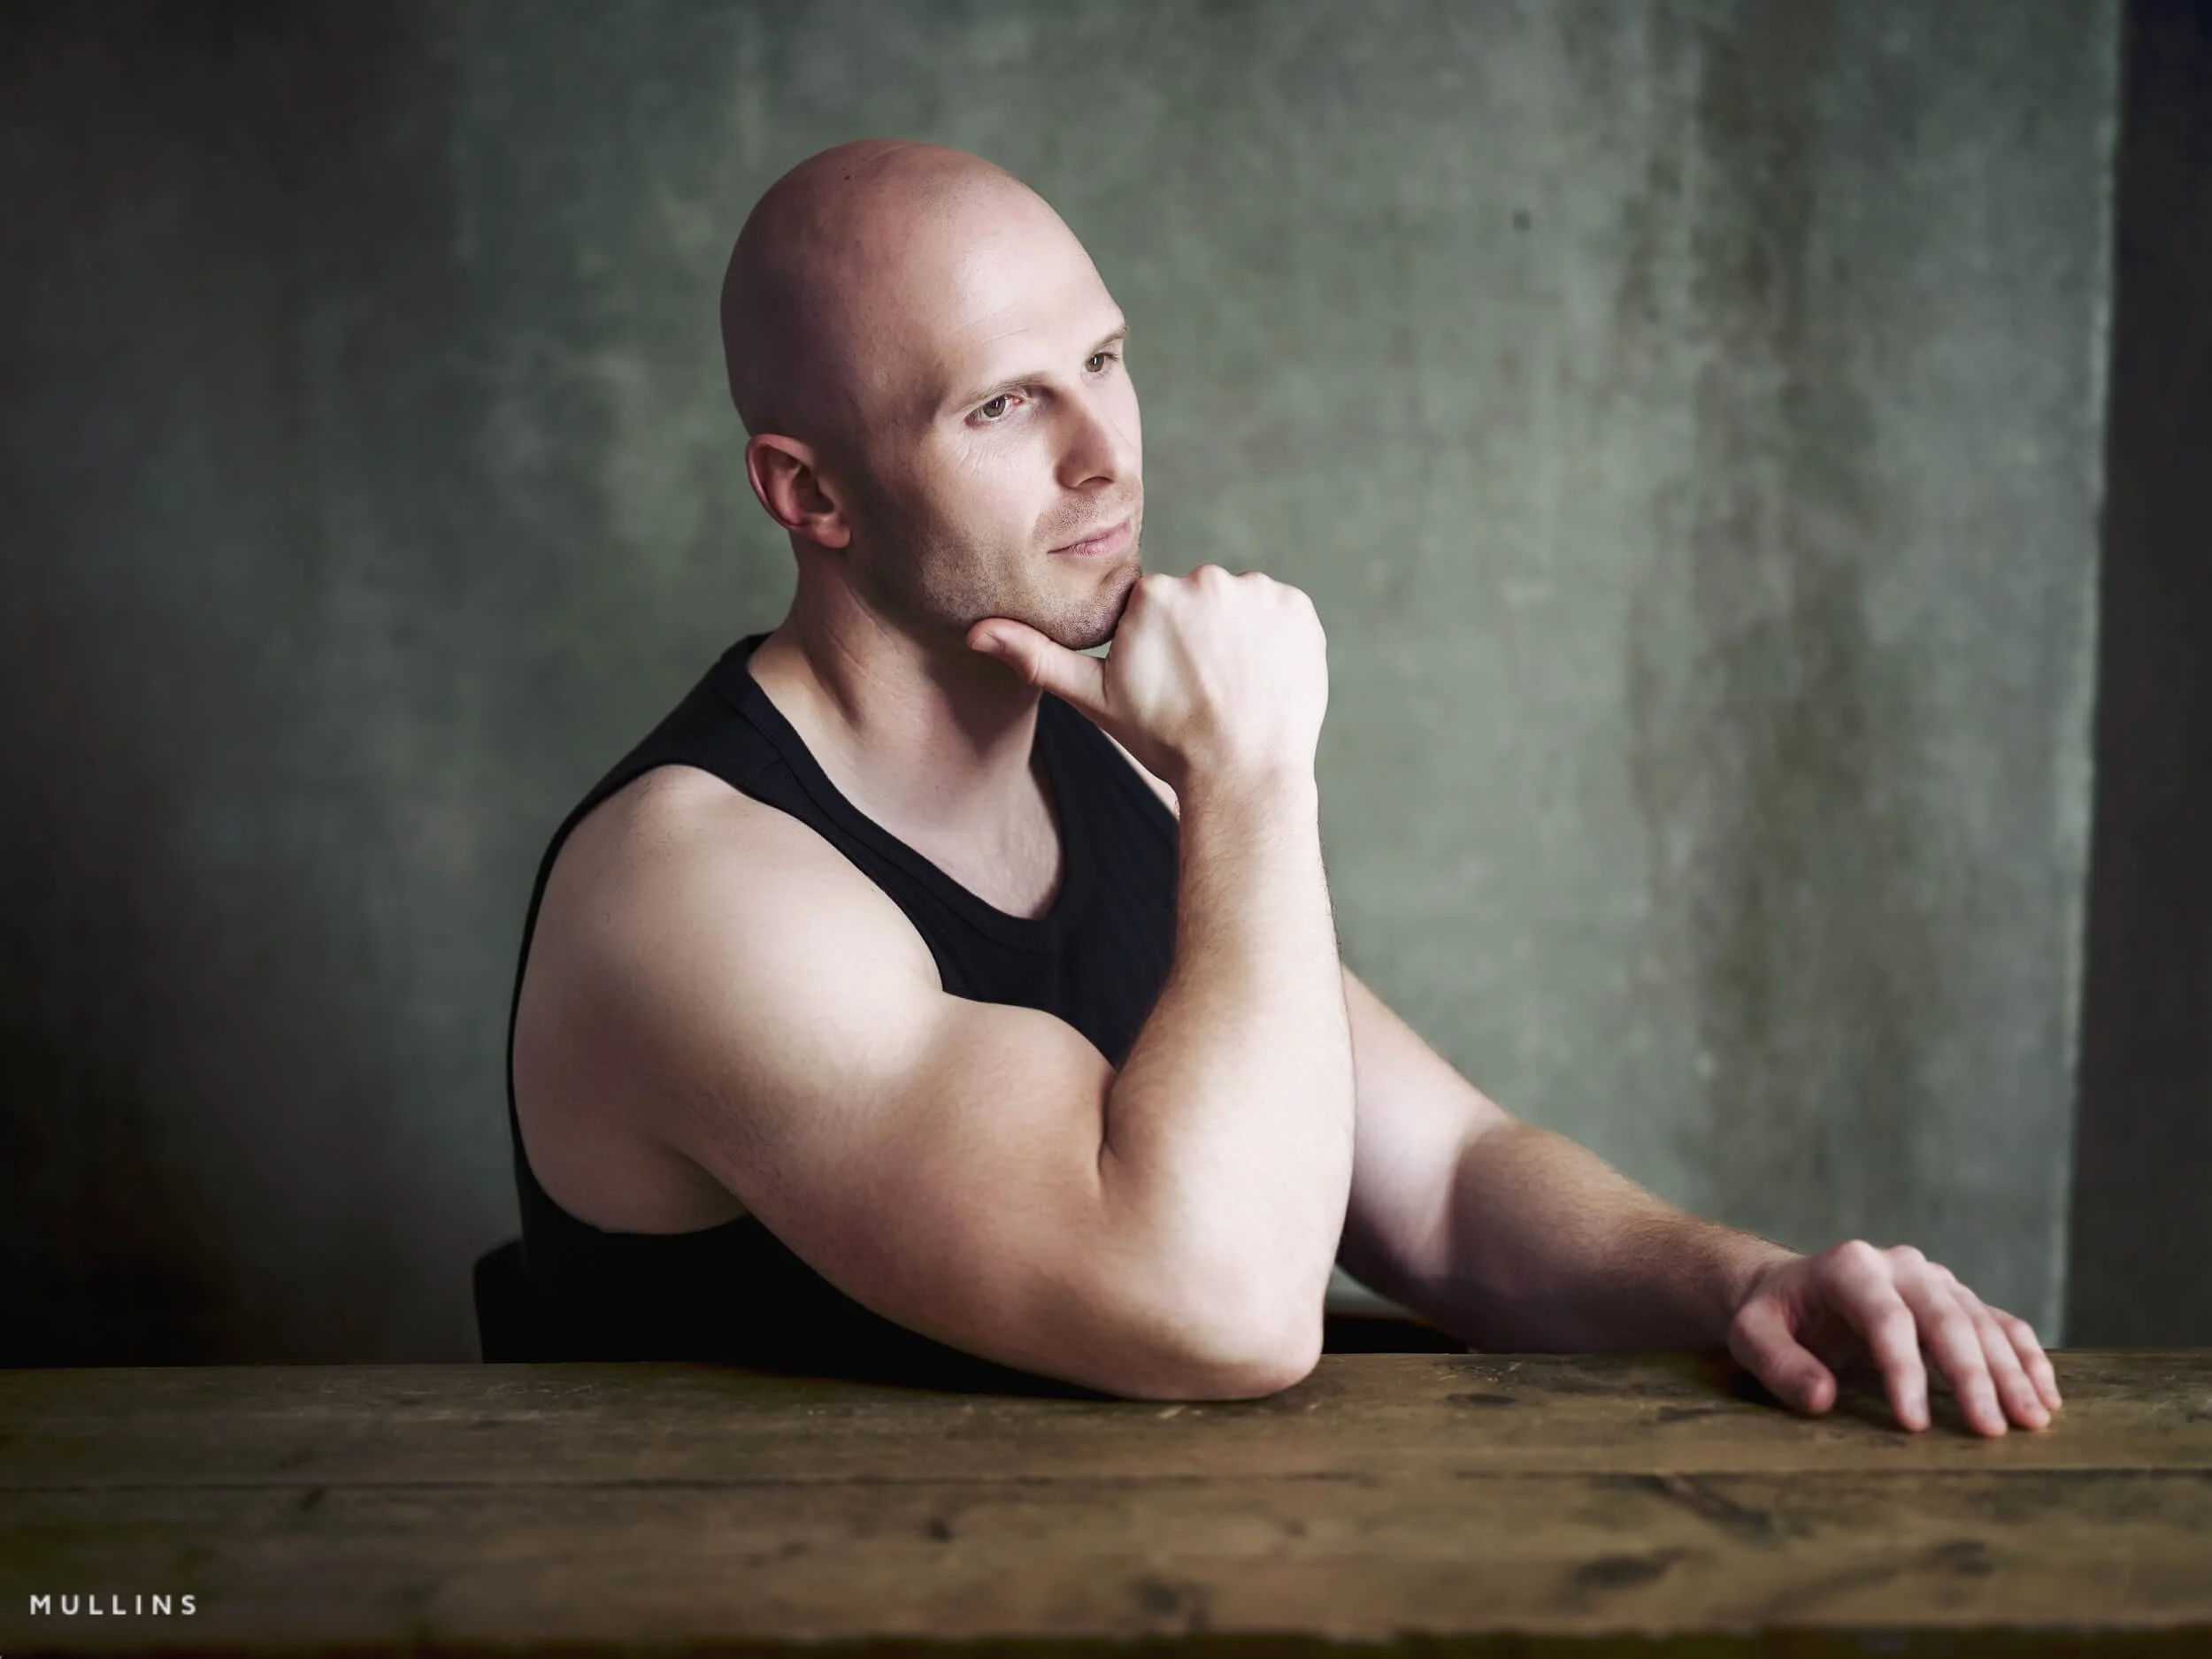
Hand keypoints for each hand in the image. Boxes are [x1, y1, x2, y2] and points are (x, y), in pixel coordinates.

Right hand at [967, 565, 1326, 798]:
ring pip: (1239, 605)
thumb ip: (1039, 657)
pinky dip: (1276, 639)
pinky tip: (1263, 679)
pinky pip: (1281, 613)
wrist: (1242, 774)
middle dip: (1200, 637)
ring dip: (1238, 636)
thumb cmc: (1165, 741)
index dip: (1161, 649)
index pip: (1155, 608)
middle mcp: (1204, 580)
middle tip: (1202, 689)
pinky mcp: (1298, 608)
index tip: (1171, 684)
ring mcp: (1256, 593)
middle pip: (1198, 601)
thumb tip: (977, 632)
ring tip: (1234, 687)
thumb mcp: (1095, 700)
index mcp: (1152, 595)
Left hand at [1726, 1240, 2061, 1435]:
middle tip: (1991, 1430)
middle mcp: (1899, 1266)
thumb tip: (1822, 1398)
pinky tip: (2045, 1396)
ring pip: (1981, 1321)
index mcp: (1848, 1267)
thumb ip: (1779, 1365)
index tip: (1914, 1425)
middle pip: (1945, 1317)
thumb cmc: (1770, 1318)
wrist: (1790, 1292)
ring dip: (2011, 1371)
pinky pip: (2001, 1324)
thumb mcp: (1751, 1336)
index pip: (1885, 1318)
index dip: (1903, 1371)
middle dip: (1972, 1375)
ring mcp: (1934, 1280)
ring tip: (2031, 1422)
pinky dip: (2027, 1357)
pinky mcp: (1956, 1299)